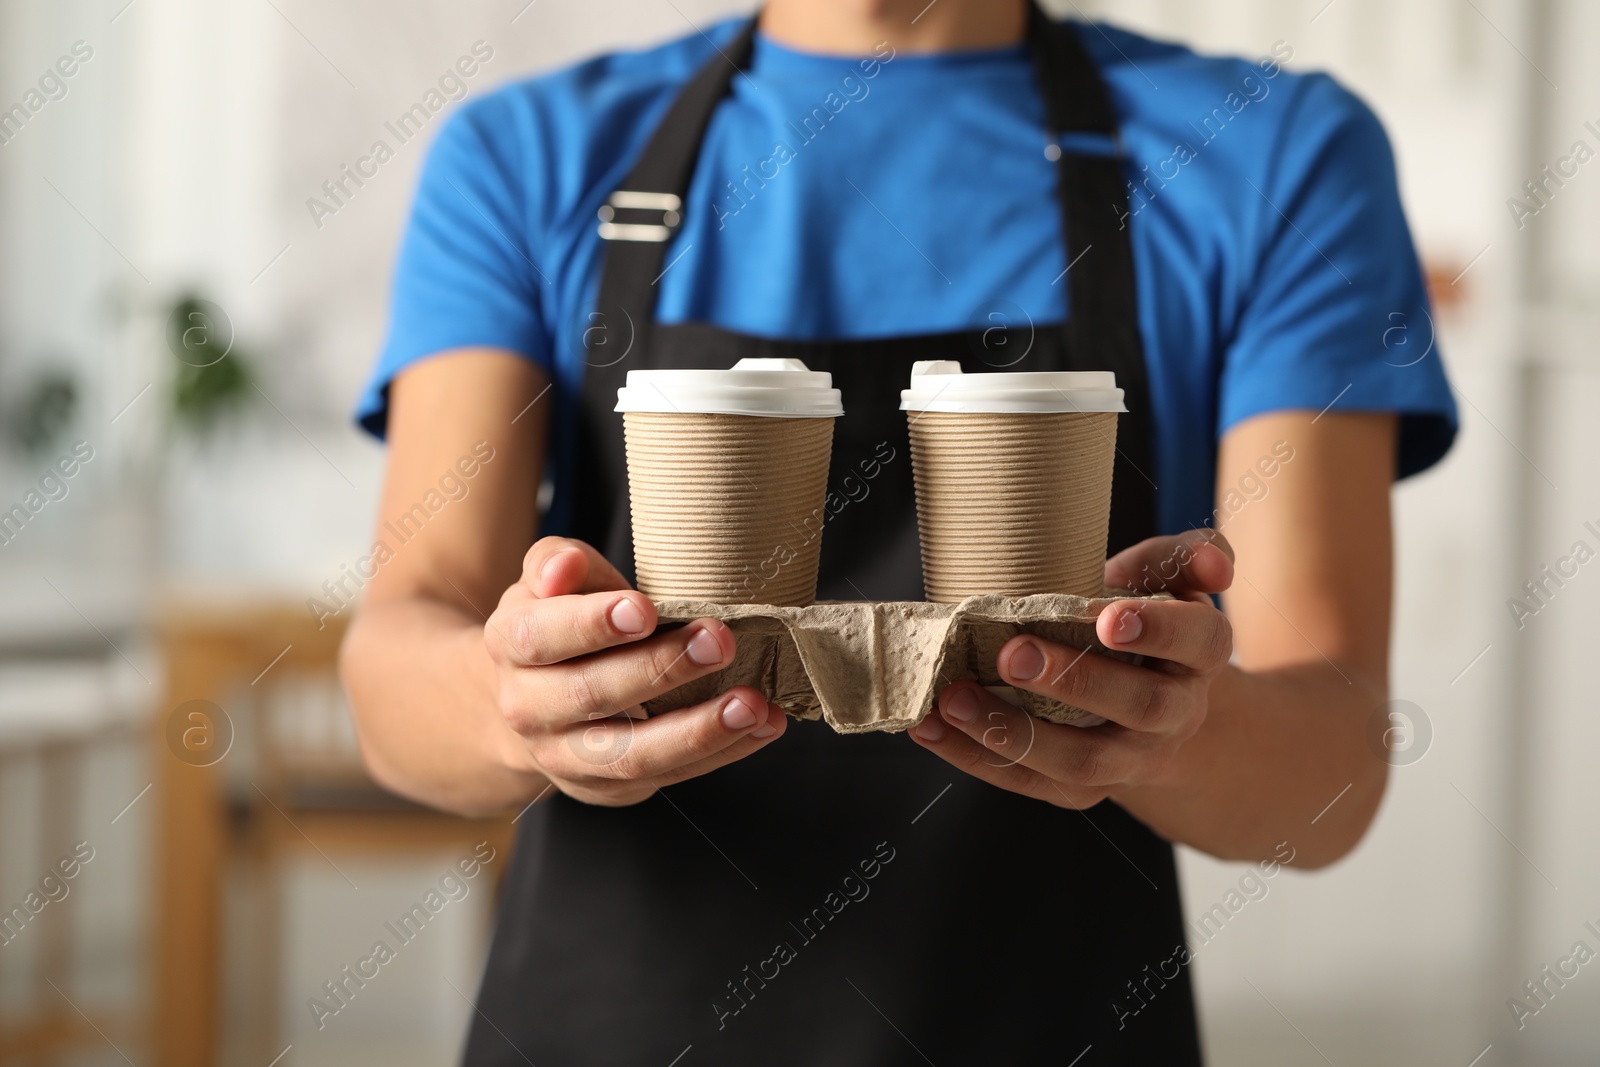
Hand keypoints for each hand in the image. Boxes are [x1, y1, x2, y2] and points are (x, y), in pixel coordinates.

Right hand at [485, 536, 785, 805]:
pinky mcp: (607, 787)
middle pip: (592, 694)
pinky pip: (668, 775)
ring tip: (752, 703)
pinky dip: (722, 751)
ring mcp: (567, 756)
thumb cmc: (556, 624)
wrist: (528, 702)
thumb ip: (556, 562)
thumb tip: (564, 567)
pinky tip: (763, 723)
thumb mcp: (547, 582)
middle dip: (661, 669)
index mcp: (511, 644)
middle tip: (719, 641)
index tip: (646, 609)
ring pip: (631, 754)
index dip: (591, 625)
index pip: (541, 637)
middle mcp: (529, 708)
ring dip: (699, 730)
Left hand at [908, 529, 1235, 807]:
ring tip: (954, 698)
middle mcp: (1175, 713)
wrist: (1149, 693)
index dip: (1159, 629)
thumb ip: (1183, 557)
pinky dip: (976, 757)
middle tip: (1013, 652)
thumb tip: (1216, 568)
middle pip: (1138, 707)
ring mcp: (1131, 759)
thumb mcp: (1162, 579)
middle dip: (1075, 682)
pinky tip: (931, 727)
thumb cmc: (1137, 618)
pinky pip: (1033, 783)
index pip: (1197, 640)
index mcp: (1200, 653)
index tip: (1110, 618)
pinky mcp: (1083, 786)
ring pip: (1083, 762)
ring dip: (1014, 732)